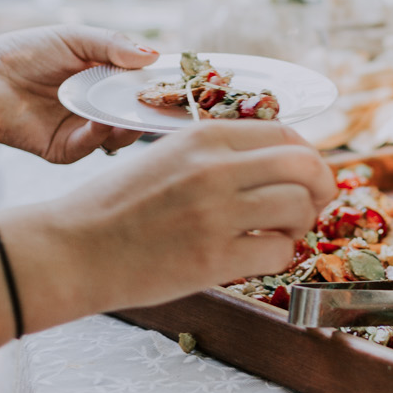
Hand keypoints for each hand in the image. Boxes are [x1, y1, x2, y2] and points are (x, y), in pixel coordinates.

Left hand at [0, 25, 157, 162]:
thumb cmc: (26, 52)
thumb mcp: (74, 39)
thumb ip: (113, 46)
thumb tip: (154, 56)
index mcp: (108, 78)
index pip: (146, 85)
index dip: (165, 86)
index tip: (186, 84)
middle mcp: (101, 106)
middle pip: (140, 116)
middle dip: (155, 112)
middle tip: (168, 105)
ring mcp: (84, 129)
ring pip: (121, 136)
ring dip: (130, 124)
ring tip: (131, 111)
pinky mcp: (64, 149)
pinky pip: (91, 147)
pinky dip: (100, 134)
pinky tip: (101, 119)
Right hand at [16, 121, 336, 316]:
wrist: (72, 248)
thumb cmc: (115, 207)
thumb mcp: (166, 157)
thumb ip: (216, 155)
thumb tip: (274, 163)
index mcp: (203, 137)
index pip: (286, 135)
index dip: (307, 158)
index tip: (304, 177)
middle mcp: (214, 167)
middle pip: (305, 166)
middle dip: (320, 187)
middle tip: (311, 207)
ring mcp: (215, 213)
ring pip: (299, 207)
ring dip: (300, 225)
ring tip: (280, 234)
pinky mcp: (212, 258)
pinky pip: (277, 252)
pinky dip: (278, 256)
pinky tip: (257, 256)